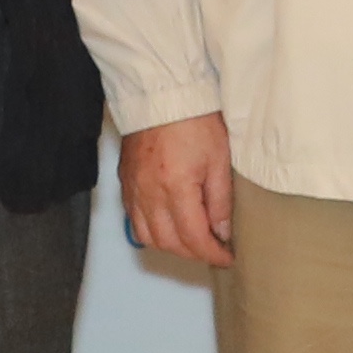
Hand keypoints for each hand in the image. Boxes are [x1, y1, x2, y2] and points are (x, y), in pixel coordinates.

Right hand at [123, 111, 238, 269]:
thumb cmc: (193, 120)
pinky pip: (134, 220)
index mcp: (175, 188)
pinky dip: (152, 231)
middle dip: (194, 253)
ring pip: (148, 237)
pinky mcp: (125, 183)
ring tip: (192, 240)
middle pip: (169, 243)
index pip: (193, 238)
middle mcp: (149, 194)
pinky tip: (168, 224)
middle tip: (214, 250)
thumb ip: (220, 201)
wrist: (161, 95)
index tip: (227, 257)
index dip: (213, 254)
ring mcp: (133, 190)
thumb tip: (222, 232)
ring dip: (171, 246)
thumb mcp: (219, 159)